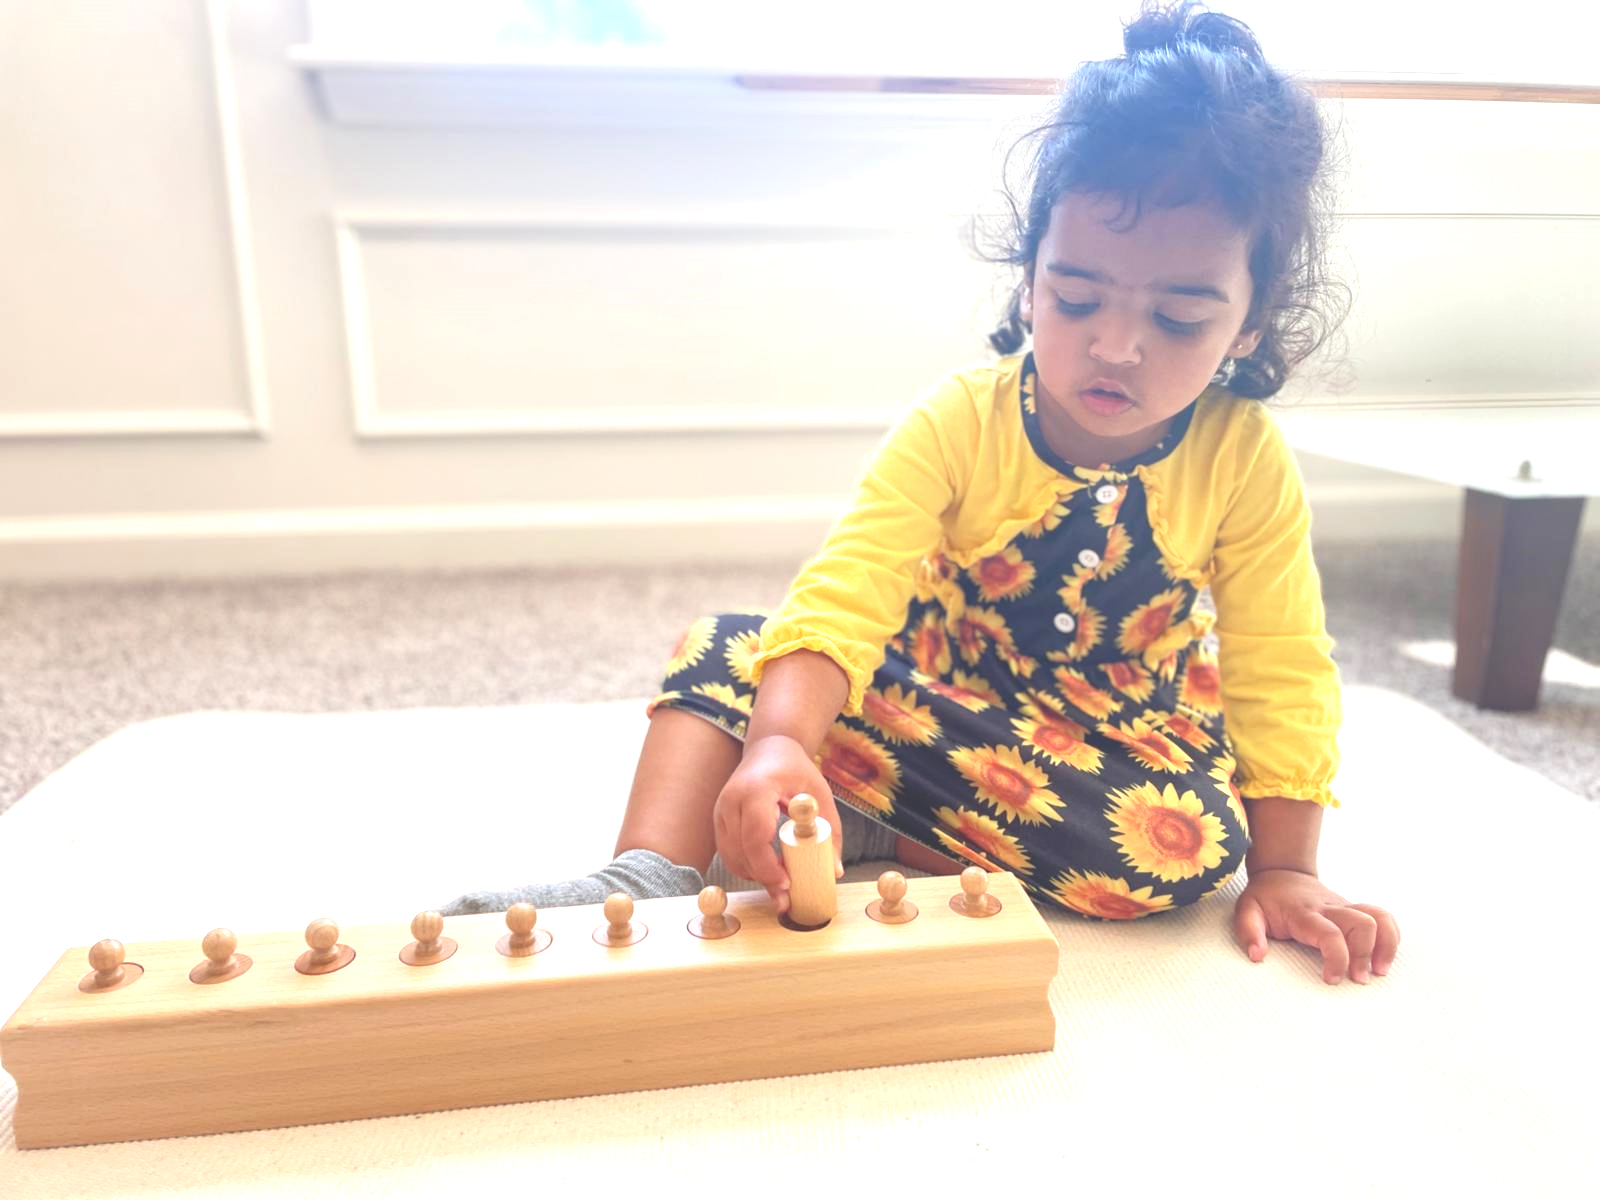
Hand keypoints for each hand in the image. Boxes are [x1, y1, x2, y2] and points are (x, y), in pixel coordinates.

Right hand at [713, 734, 843, 913]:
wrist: (769, 749)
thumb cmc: (795, 770)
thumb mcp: (820, 795)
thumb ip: (830, 831)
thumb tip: (835, 870)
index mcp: (757, 789)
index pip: (755, 836)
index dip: (768, 866)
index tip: (787, 884)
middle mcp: (731, 799)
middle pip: (740, 851)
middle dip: (762, 878)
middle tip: (786, 895)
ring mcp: (720, 809)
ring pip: (731, 856)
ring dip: (753, 874)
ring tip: (779, 882)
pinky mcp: (718, 819)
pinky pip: (728, 852)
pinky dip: (745, 865)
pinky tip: (765, 870)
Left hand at [1233, 869, 1399, 984]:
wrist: (1282, 872)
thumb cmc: (1265, 898)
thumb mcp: (1247, 910)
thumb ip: (1249, 931)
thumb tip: (1258, 955)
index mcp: (1304, 912)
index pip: (1330, 934)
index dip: (1337, 958)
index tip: (1331, 980)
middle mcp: (1330, 908)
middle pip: (1363, 923)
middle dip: (1366, 954)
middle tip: (1359, 979)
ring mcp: (1345, 907)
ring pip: (1379, 916)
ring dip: (1386, 945)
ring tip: (1379, 971)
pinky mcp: (1355, 910)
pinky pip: (1383, 917)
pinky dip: (1391, 937)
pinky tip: (1384, 958)